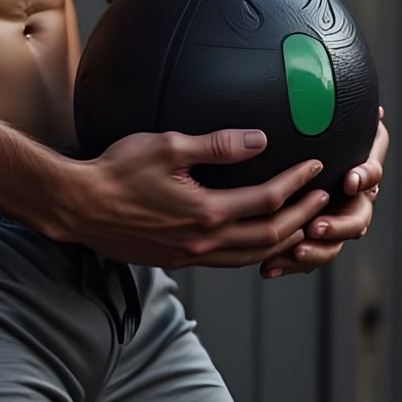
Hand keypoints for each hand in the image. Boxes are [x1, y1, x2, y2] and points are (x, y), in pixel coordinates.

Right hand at [61, 128, 332, 269]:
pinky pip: (229, 262)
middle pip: (270, 237)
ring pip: (252, 257)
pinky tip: (255, 239)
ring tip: (302, 223)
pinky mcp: (177, 261)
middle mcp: (204, 242)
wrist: (78, 207)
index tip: (314, 167)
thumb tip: (259, 139)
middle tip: (323, 198)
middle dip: (302, 216)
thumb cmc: (117, 171)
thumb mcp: (167, 146)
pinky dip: (253, 252)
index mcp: (206, 212)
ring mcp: (190, 256)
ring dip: (282, 241)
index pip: (267, 200)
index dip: (296, 183)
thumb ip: (216, 145)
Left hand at [259, 107, 387, 278]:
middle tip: (317, 225)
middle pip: (358, 218)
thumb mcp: (322, 122)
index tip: (350, 180)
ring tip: (295, 252)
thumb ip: (338, 118)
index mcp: (359, 169)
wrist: (281, 153)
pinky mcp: (309, 238)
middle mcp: (352, 198)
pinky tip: (269, 268)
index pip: (371, 174)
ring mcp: (333, 220)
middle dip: (339, 225)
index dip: (365, 177)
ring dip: (317, 250)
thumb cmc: (311, 132)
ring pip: (334, 244)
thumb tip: (375, 111)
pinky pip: (306, 254)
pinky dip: (291, 262)